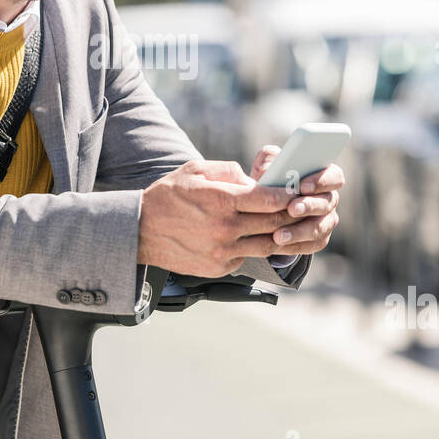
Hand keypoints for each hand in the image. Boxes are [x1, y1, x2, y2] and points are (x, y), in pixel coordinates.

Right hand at [138, 159, 313, 277]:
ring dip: (278, 234)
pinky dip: (251, 247)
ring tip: (282, 224)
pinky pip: (246, 257)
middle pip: (274, 224)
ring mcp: (222, 252)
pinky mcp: (218, 268)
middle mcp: (225, 229)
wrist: (138, 231)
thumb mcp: (195, 171)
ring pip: (266, 245)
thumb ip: (229, 172)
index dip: (287, 195)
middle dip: (291, 214)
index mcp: (221, 201)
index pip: (268, 199)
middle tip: (299, 207)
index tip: (294, 191)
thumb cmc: (167, 196)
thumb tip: (255, 182)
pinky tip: (249, 236)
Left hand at [249, 144, 343, 254]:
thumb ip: (268, 160)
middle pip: (327, 203)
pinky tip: (279, 245)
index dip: (321, 181)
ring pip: (319, 227)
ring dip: (299, 231)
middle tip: (291, 209)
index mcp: (323, 176)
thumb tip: (266, 170)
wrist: (264, 210)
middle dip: (309, 206)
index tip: (303, 186)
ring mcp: (326, 221)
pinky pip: (311, 245)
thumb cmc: (270, 180)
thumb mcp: (268, 165)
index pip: (334, 176)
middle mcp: (329, 199)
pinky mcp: (318, 240)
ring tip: (278, 235)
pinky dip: (295, 245)